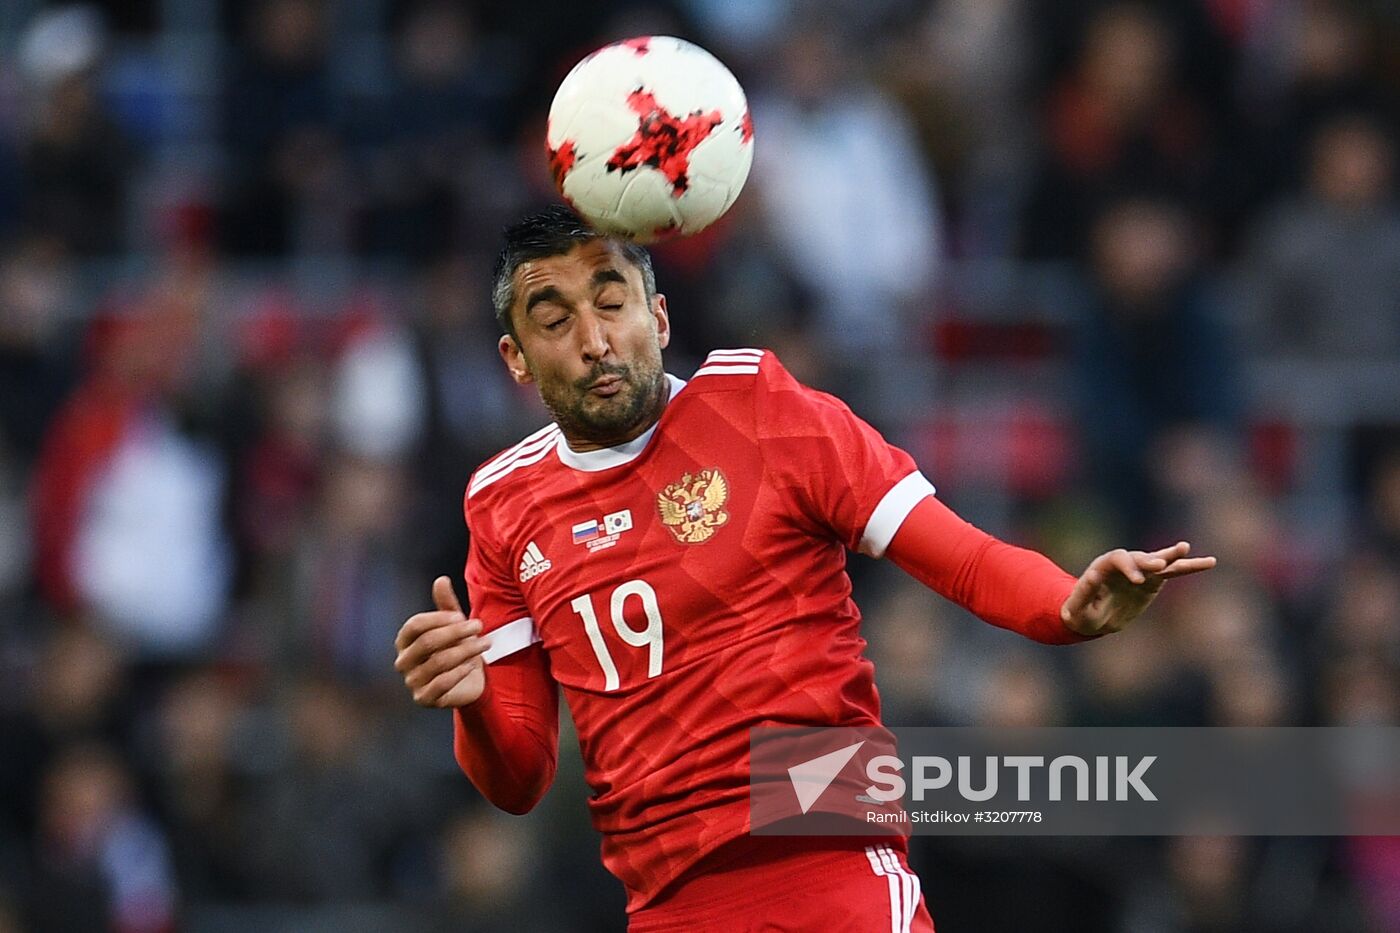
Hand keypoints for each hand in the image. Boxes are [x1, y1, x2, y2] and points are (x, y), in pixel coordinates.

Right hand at [394, 576, 491, 706]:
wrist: (468, 681)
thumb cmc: (456, 647)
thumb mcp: (454, 625)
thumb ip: (446, 604)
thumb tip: (441, 579)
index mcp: (404, 641)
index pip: (414, 625)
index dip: (438, 619)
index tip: (461, 616)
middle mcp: (403, 661)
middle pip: (427, 642)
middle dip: (456, 632)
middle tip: (479, 625)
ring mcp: (412, 682)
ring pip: (439, 662)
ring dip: (466, 650)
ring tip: (485, 643)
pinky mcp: (424, 699)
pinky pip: (442, 684)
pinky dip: (460, 672)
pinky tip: (473, 664)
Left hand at [1061, 541, 1215, 636]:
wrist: (1092, 617)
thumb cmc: (1080, 613)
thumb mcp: (1077, 608)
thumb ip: (1082, 593)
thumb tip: (1090, 576)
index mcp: (1103, 567)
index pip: (1118, 559)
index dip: (1128, 567)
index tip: (1138, 582)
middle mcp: (1124, 565)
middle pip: (1139, 557)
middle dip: (1149, 560)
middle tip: (1160, 564)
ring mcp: (1141, 571)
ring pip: (1160, 561)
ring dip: (1174, 557)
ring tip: (1186, 548)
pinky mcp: (1154, 581)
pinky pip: (1173, 571)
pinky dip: (1189, 567)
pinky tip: (1209, 562)